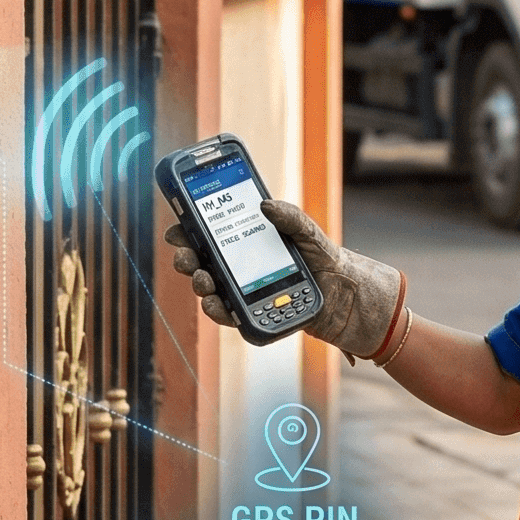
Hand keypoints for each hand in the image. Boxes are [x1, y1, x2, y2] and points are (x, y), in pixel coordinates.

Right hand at [165, 199, 402, 359]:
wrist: (341, 292)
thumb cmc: (321, 257)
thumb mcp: (307, 231)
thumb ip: (290, 216)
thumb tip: (265, 205)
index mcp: (243, 242)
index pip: (207, 234)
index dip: (187, 230)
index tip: (178, 229)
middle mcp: (236, 266)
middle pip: (199, 262)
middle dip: (186, 259)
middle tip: (186, 256)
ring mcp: (241, 290)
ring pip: (208, 288)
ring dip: (198, 284)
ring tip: (202, 279)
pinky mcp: (250, 313)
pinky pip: (227, 314)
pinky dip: (216, 310)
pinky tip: (214, 303)